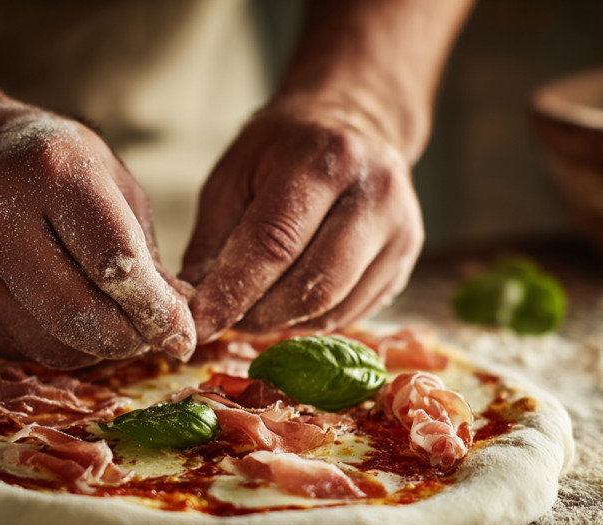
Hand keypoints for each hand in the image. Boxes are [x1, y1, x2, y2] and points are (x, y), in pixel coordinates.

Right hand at [0, 105, 195, 368]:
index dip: (157, 311)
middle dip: (129, 340)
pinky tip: (66, 320)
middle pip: (80, 317)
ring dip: (95, 351)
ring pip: (49, 346)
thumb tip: (177, 324)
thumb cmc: (47, 164)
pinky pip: (18, 348)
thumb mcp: (108, 178)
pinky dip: (56, 346)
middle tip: (152, 339)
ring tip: (114, 328)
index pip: (116, 264)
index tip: (180, 335)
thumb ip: (144, 250)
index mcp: (51, 171)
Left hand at [180, 99, 423, 340]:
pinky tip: (292, 304)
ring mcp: (399, 227)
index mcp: (322, 159)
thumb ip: (213, 241)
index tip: (200, 323)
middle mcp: (373, 193)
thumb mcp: (234, 175)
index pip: (274, 243)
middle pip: (314, 284)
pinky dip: (314, 320)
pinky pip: (356, 310)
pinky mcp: (407, 255)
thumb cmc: (284, 150)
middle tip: (229, 318)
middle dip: (261, 315)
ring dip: (286, 323)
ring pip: (336, 306)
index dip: (233, 292)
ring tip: (256, 311)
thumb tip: (195, 307)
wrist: (355, 123)